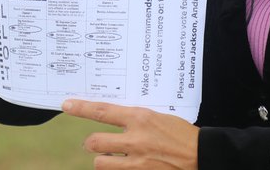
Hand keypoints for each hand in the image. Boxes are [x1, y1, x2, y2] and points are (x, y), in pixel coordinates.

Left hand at [63, 99, 198, 168]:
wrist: (201, 155)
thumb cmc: (182, 134)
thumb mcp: (158, 118)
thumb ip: (136, 119)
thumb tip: (117, 119)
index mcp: (140, 118)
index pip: (102, 111)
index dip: (82, 108)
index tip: (67, 105)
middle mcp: (134, 139)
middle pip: (93, 142)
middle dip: (94, 143)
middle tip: (101, 143)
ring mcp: (135, 161)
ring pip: (100, 163)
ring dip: (105, 160)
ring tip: (117, 158)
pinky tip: (130, 166)